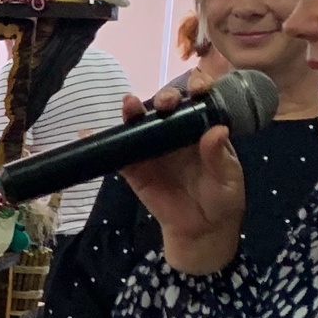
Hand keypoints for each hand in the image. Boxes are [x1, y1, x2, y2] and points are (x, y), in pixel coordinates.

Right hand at [114, 88, 244, 273]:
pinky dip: (104, 143)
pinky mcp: (135, 170)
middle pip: (166, 108)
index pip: (198, 102)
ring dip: (133, 111)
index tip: (198, 87)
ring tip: (129, 104)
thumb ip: (219, 156)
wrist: (202, 230)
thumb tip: (217, 130)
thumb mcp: (228, 178)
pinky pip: (118, 155)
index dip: (196, 89)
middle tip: (166, 102)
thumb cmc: (221, 199)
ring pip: (141, 125)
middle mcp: (175, 134)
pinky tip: (89, 131)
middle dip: (165, 98)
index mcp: (201, 130)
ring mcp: (153, 151)